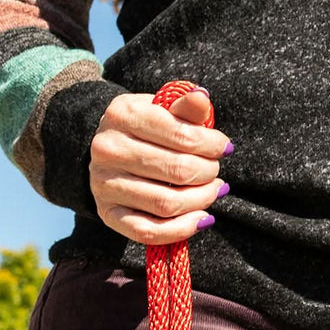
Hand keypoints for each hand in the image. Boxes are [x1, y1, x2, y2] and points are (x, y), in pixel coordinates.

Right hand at [89, 90, 231, 243]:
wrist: (110, 150)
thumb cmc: (146, 130)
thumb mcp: (162, 111)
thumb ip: (185, 108)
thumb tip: (202, 97)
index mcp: (122, 114)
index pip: (181, 135)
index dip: (211, 145)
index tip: (224, 148)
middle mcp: (107, 148)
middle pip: (177, 171)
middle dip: (208, 173)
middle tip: (216, 171)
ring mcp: (104, 183)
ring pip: (167, 204)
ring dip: (201, 201)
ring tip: (213, 191)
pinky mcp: (108, 213)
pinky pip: (151, 232)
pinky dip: (183, 229)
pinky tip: (202, 218)